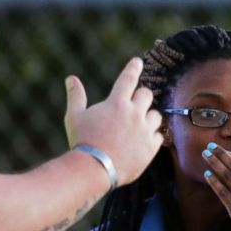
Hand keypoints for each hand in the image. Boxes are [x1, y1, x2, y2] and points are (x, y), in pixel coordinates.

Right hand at [63, 58, 162, 186]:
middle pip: (147, 95)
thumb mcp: (74, 117)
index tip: (138, 62)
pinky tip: (144, 140)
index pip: (129, 78)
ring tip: (138, 125)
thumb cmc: (83, 141)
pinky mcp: (151, 147)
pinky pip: (159, 136)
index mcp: (117, 103)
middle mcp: (134, 113)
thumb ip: (75, 96)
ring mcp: (144, 130)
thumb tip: (71, 78)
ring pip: (156, 115)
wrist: (95, 169)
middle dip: (140, 97)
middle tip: (134, 104)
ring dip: (148, 117)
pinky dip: (152, 136)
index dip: (134, 68)